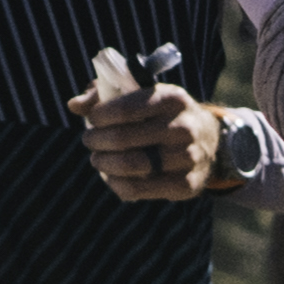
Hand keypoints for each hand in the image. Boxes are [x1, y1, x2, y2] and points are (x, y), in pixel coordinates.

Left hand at [72, 73, 220, 202]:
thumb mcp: (144, 95)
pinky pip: (139, 189)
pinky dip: (117, 184)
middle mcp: (183, 127)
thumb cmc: (163, 115)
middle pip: (123, 138)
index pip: (124, 108)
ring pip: (130, 166)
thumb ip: (106, 94)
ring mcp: (187, 157)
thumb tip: (74, 105)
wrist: (209, 140)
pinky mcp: (186, 184)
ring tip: (98, 158)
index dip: (99, 116)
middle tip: (89, 140)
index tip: (93, 120)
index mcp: (172, 98)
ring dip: (103, 163)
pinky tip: (111, 176)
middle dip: (96, 140)